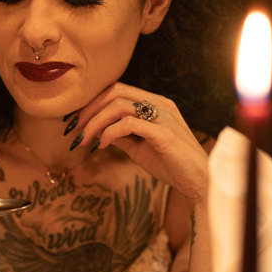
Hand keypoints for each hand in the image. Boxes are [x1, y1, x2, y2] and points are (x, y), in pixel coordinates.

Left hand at [73, 84, 209, 203]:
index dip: (92, 103)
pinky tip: (102, 145)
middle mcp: (159, 104)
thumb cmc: (170, 164)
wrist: (197, 181)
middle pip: (115, 91)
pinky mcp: (163, 133)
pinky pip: (128, 124)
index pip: (118, 91)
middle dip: (89, 109)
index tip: (76, 121)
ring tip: (84, 140)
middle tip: (74, 129)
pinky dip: (109, 132)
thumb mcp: (139, 147)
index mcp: (155, 103)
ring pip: (118, 105)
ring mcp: (163, 116)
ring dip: (95, 122)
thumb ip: (121, 135)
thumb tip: (97, 131)